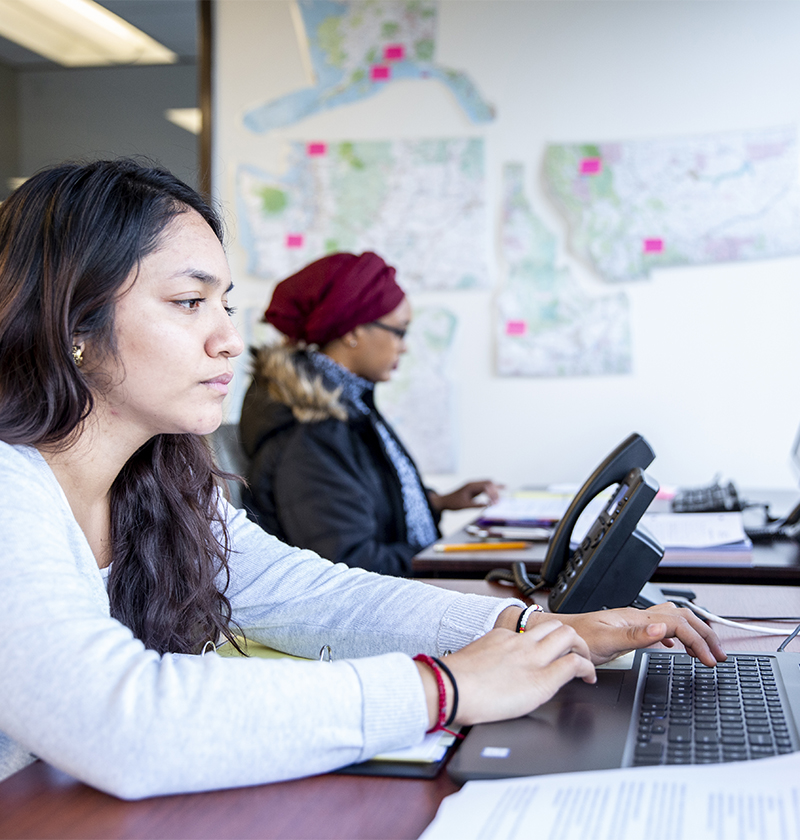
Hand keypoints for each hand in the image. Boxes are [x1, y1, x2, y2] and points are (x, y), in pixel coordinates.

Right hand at [417, 622, 595, 728]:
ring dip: (582, 648)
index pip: (533, 630)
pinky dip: (587, 669)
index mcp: (503, 637)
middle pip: (556, 625)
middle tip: (576, 654)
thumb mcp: (473, 661)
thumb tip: (489, 673)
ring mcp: (532, 657)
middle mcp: (521, 642)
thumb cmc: (454, 682)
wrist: (450, 688)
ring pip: (569, 636)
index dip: (547, 639)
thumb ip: (488, 660)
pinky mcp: (542, 679)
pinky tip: (589, 678)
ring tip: (585, 663)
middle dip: (572, 638)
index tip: (549, 649)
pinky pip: (573, 665)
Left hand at [429, 480, 502, 511]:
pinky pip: (485, 487)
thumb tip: (488, 505)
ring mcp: (474, 486)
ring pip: (487, 483)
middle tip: (500, 500)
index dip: (492, 493)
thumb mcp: (464, 506)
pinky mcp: (474, 489)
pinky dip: (492, 489)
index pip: (485, 486)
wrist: (444, 501)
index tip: (495, 503)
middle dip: (496, 490)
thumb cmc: (453, 503)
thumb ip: (476, 505)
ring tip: (505, 488)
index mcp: (471, 486)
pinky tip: (499, 489)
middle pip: (488, 482)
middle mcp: (473, 484)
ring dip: (495, 487)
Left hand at [553, 602, 726, 666]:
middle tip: (720, 654)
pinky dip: (677, 636)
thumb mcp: (606, 642)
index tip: (710, 660)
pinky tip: (677, 647)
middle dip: (705, 634)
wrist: (560, 635)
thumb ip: (635, 637)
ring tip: (707, 650)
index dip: (698, 641)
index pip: (678, 624)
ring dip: (694, 633)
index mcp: (635, 618)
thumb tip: (663, 630)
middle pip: (682, 617)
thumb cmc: (577, 640)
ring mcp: (634, 621)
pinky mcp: (629, 628)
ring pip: (674, 620)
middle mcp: (637, 616)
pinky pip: (662, 627)